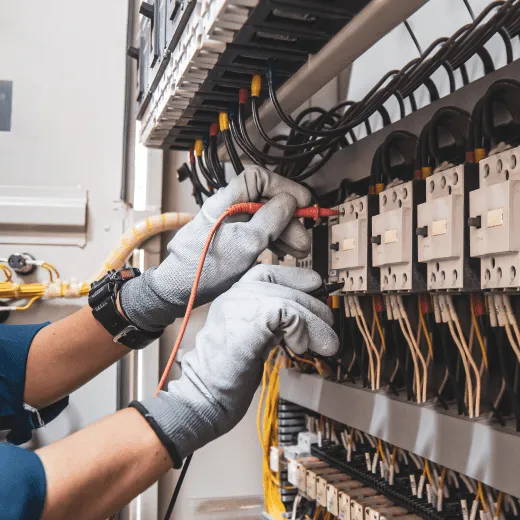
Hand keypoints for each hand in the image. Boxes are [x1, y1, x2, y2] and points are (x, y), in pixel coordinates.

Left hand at [120, 166, 311, 330]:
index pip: (259, 179)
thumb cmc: (202, 269)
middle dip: (289, 218)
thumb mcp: (244, 244)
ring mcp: (231, 225)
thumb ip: (269, 220)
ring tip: (299, 249)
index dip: (283, 187)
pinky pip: (259, 233)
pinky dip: (274, 240)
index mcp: (226, 201)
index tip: (302, 202)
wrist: (178, 291)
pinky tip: (284, 251)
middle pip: (266, 201)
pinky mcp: (233, 240)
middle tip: (303, 238)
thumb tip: (290, 202)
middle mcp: (228, 209)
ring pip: (265, 219)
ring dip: (285, 232)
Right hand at [133, 265, 338, 460]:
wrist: (204, 396)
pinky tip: (299, 348)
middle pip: (282, 285)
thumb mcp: (253, 338)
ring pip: (290, 300)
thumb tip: (305, 316)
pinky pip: (288, 313)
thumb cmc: (228, 375)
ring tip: (326, 345)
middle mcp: (234, 295)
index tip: (316, 285)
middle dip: (313, 306)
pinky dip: (302, 330)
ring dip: (314, 323)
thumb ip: (271, 322)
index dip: (294, 277)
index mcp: (233, 298)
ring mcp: (239, 305)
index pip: (266, 273)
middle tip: (329, 331)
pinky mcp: (249, 320)